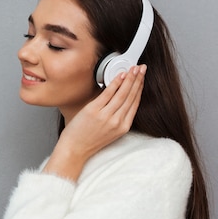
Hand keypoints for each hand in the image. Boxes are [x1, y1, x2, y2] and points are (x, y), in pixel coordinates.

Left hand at [43, 65, 145, 180]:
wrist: (75, 149)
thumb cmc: (89, 141)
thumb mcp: (109, 132)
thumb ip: (117, 117)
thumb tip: (120, 97)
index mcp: (123, 127)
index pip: (135, 104)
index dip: (140, 88)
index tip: (142, 79)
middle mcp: (117, 122)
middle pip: (131, 96)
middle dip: (138, 80)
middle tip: (142, 68)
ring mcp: (106, 116)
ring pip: (122, 94)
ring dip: (130, 79)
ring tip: (134, 69)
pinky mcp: (94, 111)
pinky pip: (108, 93)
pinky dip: (116, 83)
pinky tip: (120, 75)